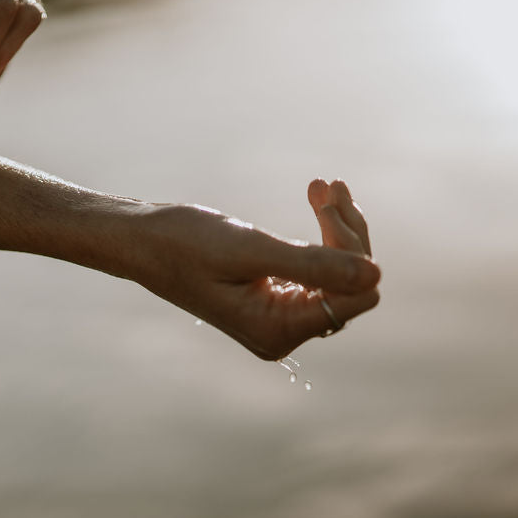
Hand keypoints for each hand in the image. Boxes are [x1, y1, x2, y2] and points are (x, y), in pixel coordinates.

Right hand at [131, 180, 379, 360]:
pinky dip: (321, 232)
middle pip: (351, 286)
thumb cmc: (183, 243)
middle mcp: (281, 333)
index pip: (353, 296)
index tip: (325, 202)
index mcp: (276, 331)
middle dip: (346, 233)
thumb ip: (313, 266)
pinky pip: (317, 269)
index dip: (351, 250)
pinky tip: (316, 196)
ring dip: (336, 227)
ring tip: (323, 185)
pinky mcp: (273, 297)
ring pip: (338, 274)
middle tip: (326, 185)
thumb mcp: (250, 251)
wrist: (139, 240)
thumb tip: (378, 278)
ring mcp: (278, 317)